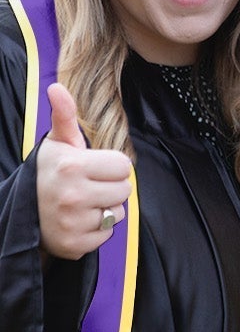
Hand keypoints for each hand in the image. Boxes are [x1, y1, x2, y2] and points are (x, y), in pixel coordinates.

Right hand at [35, 83, 132, 260]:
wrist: (22, 214)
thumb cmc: (48, 173)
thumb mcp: (57, 143)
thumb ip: (65, 116)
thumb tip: (56, 87)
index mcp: (72, 166)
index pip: (124, 166)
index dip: (110, 166)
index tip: (90, 168)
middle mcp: (72, 195)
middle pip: (125, 189)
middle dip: (110, 187)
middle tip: (86, 187)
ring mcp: (72, 222)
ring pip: (117, 213)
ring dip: (104, 209)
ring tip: (80, 204)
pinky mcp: (74, 245)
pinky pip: (106, 235)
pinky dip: (96, 231)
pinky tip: (77, 222)